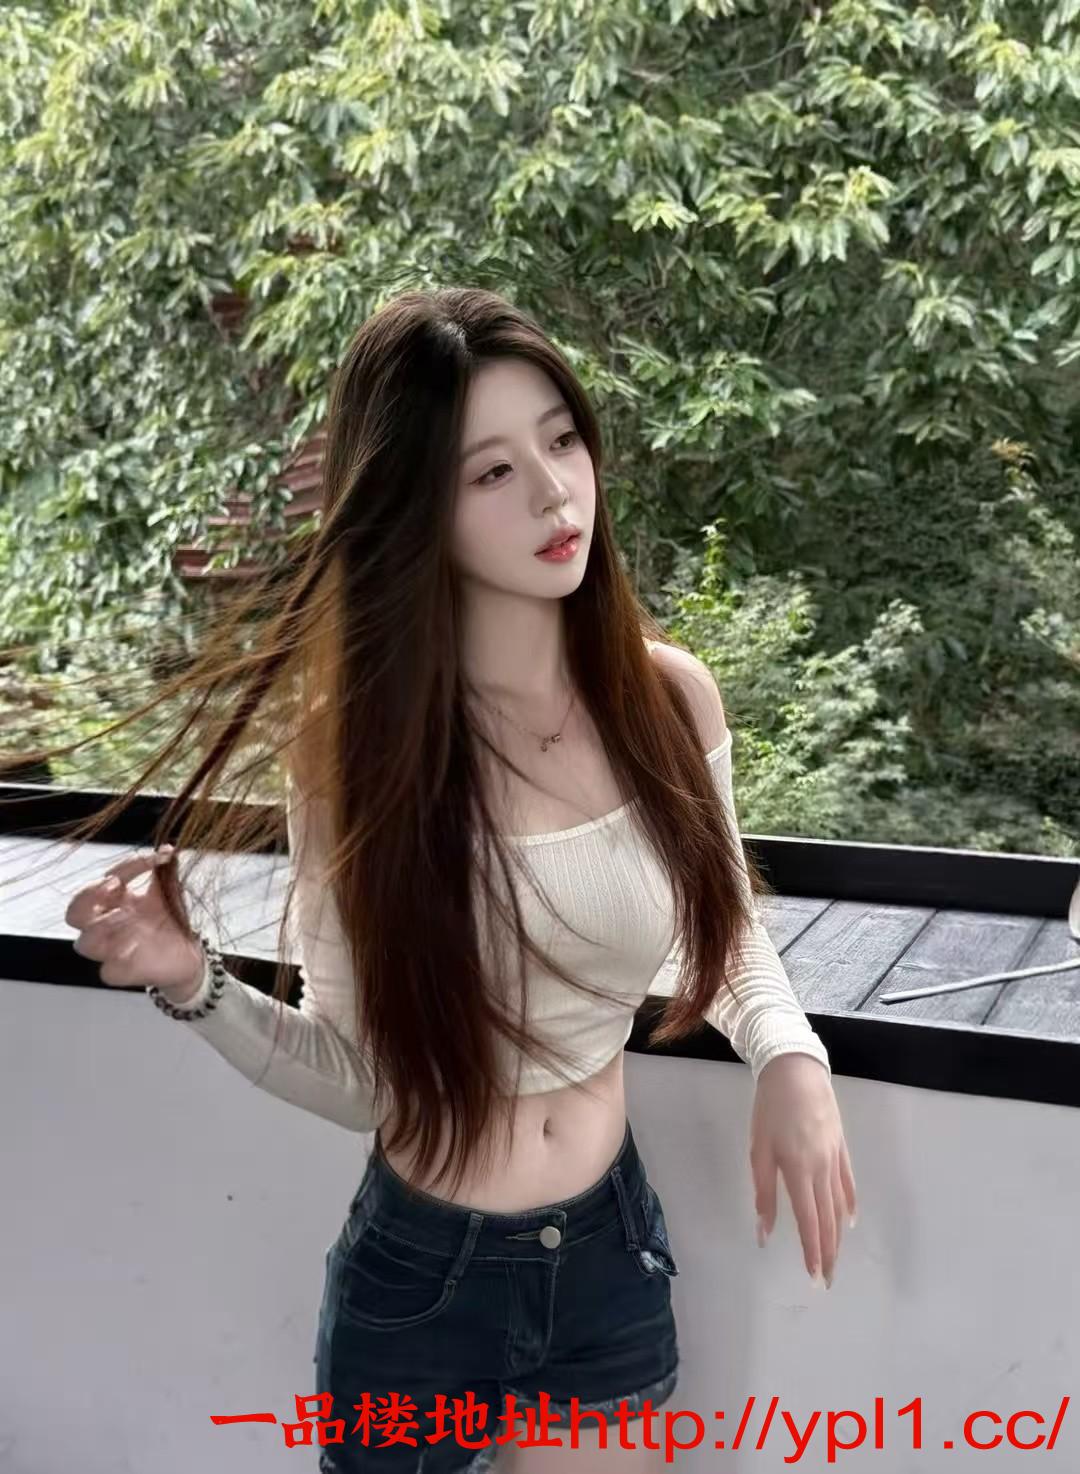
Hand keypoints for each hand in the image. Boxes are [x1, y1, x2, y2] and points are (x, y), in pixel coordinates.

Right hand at [65, 846, 204, 999]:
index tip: (154, 860)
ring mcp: (111, 950)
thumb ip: (164, 869)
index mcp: (114, 902)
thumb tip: (168, 847)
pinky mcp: (122, 973)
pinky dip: (119, 959)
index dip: (124, 868)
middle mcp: (106, 925)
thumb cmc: (174, 916)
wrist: (193, 949)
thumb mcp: (169, 890)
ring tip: (129, 917)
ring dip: (105, 926)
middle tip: (114, 885)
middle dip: (88, 897)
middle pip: (73, 914)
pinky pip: (108, 971)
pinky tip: (136, 947)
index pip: (102, 882)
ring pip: (84, 944)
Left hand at [749, 1052, 856, 1287]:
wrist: (795, 1070)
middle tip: (827, 1281)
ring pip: (840, 1206)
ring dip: (838, 1236)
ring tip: (836, 1259)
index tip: (815, 1277)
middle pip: (828, 1220)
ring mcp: (835, 1158)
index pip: (808, 1221)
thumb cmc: (770, 1109)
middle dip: (828, 1253)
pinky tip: (848, 1220)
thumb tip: (764, 1233)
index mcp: (798, 1171)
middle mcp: (821, 1170)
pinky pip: (848, 1183)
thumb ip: (763, 1193)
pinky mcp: (841, 1147)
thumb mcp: (758, 1150)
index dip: (812, 1251)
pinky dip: (849, 1204)